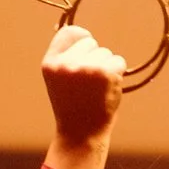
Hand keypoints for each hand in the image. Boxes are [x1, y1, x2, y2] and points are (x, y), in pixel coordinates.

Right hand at [43, 24, 125, 148]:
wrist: (81, 134)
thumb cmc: (73, 108)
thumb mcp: (59, 81)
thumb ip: (66, 58)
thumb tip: (84, 35)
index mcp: (50, 64)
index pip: (68, 33)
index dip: (81, 36)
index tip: (87, 44)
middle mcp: (65, 64)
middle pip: (90, 42)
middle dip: (95, 57)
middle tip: (90, 83)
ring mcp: (85, 68)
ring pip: (106, 52)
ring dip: (107, 67)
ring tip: (97, 90)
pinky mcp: (105, 73)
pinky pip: (118, 61)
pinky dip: (118, 73)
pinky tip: (108, 90)